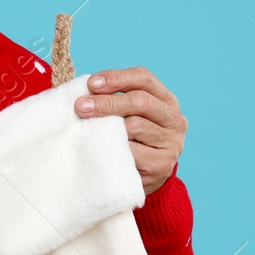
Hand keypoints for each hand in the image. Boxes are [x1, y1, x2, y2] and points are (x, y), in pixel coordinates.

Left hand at [74, 66, 186, 194]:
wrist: (144, 176)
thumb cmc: (130, 138)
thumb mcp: (128, 115)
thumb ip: (114, 100)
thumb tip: (85, 92)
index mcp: (166, 100)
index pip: (144, 78)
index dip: (117, 78)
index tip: (92, 83)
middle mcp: (174, 119)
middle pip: (140, 101)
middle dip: (107, 102)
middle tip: (81, 106)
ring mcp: (171, 142)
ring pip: (136, 126)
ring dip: (108, 126)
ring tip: (87, 129)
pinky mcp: (161, 164)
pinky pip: (132, 152)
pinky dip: (113, 148)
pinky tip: (100, 148)